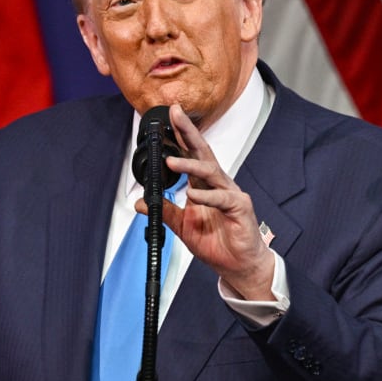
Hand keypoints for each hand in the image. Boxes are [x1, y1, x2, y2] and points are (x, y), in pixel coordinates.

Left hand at [135, 104, 274, 299]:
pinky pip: (223, 198)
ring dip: (190, 166)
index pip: (190, 154)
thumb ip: (165, 211)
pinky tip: (193, 195)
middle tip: (175, 115)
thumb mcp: (183, 226)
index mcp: (204, 184)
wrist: (238, 265)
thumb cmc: (217, 243)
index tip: (167, 119)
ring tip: (170, 162)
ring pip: (210, 172)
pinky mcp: (240, 208)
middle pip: (202, 153)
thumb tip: (141, 202)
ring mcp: (231, 193)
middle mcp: (218, 183)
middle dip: (188, 133)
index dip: (179, 136)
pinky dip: (207, 196)